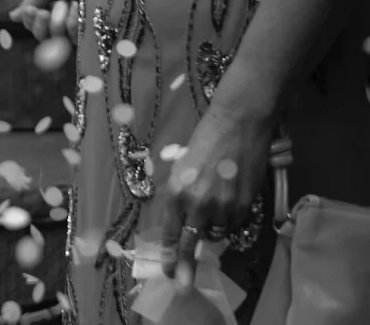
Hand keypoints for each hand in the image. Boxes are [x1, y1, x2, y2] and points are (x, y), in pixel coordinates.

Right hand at [10, 0, 78, 40]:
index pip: (34, 27)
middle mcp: (65, 17)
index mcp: (51, 6)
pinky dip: (71, 23)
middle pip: (44, 38)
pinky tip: (77, 6)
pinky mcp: (95, 29)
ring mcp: (81, 24)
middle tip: (45, 11)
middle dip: (42, 25)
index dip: (31, 22)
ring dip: (58, 21)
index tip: (34, 10)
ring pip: (59, 41)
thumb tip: (12, 16)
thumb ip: (32, 2)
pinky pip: (75, 38)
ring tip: (66, 3)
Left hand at [152, 105, 273, 278]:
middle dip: (185, 266)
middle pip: (190, 243)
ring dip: (211, 231)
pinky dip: (229, 222)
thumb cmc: (204, 140)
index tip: (166, 270)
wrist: (238, 125)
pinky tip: (228, 204)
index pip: (169, 230)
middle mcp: (197, 204)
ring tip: (212, 211)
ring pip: (216, 234)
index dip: (167, 252)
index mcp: (176, 192)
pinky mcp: (245, 206)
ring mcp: (223, 207)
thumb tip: (181, 218)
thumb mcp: (181, 168)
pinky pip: (234, 225)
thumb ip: (180, 194)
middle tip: (182, 285)